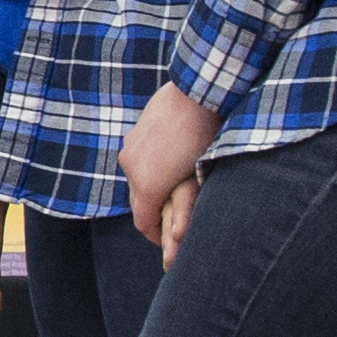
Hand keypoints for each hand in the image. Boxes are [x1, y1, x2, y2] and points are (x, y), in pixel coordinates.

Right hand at [122, 84, 222, 254]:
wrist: (196, 94)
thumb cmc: (207, 137)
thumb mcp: (199, 176)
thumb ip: (185, 202)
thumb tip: (182, 229)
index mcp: (149, 186)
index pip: (144, 223)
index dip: (156, 236)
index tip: (168, 241)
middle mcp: (132, 170)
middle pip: (138, 203)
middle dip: (153, 213)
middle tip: (171, 218)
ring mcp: (130, 150)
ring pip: (137, 179)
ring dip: (151, 187)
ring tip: (173, 184)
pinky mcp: (133, 135)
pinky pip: (137, 160)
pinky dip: (149, 167)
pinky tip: (169, 157)